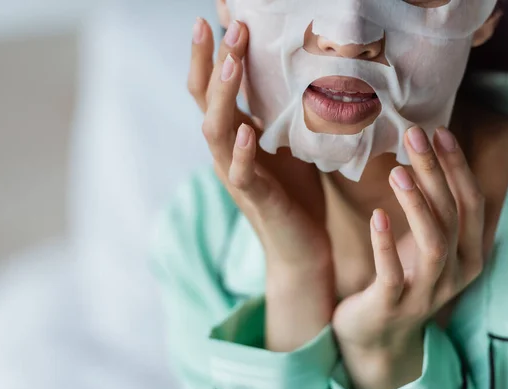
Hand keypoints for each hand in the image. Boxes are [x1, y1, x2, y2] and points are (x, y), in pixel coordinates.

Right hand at [189, 19, 333, 350]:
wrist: (302, 246)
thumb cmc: (296, 193)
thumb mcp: (290, 143)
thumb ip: (281, 113)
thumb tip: (295, 73)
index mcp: (236, 134)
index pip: (215, 87)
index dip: (213, 53)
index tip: (220, 15)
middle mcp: (228, 151)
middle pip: (205, 100)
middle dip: (211, 61)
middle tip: (222, 23)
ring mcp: (237, 174)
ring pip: (215, 131)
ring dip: (221, 96)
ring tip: (230, 62)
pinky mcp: (255, 198)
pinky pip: (241, 173)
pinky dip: (242, 151)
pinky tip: (247, 129)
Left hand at [332, 127, 484, 388]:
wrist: (377, 336)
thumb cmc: (401, 277)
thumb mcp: (422, 243)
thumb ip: (431, 210)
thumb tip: (423, 156)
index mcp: (467, 254)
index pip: (470, 203)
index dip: (457, 167)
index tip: (439, 132)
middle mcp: (455, 274)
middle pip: (453, 215)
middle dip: (436, 172)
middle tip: (415, 136)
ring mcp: (425, 293)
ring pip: (433, 244)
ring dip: (418, 206)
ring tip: (398, 172)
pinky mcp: (392, 305)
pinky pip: (393, 274)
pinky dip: (386, 244)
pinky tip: (377, 215)